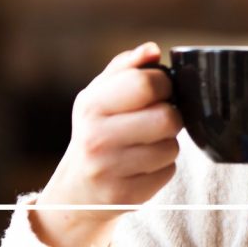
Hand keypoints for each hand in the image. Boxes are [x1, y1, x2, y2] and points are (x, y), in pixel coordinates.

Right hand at [31, 42, 181, 245]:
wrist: (76, 190)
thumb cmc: (97, 130)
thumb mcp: (101, 94)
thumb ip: (127, 66)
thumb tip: (152, 49)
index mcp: (91, 105)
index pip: (147, 83)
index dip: (164, 84)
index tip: (159, 91)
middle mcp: (96, 139)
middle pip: (167, 117)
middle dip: (170, 116)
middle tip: (155, 119)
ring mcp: (110, 171)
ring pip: (172, 147)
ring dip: (166, 143)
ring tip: (145, 143)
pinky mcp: (126, 197)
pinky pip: (169, 172)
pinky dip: (162, 167)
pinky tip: (141, 165)